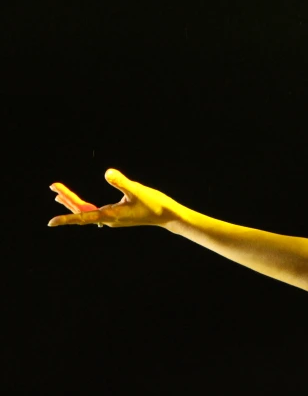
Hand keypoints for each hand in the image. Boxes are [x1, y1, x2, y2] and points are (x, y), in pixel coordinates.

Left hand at [48, 169, 182, 228]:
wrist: (168, 216)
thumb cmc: (154, 203)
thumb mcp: (137, 190)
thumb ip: (121, 181)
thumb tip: (107, 173)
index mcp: (110, 215)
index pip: (83, 216)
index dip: (66, 218)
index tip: (51, 222)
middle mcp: (109, 219)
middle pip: (82, 210)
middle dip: (67, 199)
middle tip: (53, 187)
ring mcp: (113, 218)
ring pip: (88, 211)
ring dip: (74, 203)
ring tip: (59, 196)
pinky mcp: (118, 216)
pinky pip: (95, 212)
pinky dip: (85, 206)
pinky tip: (83, 205)